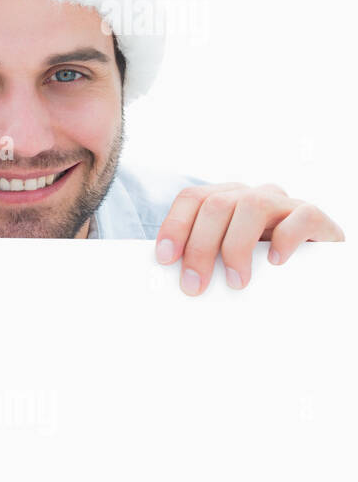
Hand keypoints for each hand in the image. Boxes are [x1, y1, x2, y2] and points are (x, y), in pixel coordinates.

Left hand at [155, 182, 344, 294]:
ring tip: (236, 281)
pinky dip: (285, 238)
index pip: (192, 198)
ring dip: (237, 246)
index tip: (165, 259)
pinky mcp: (314, 217)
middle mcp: (252, 195)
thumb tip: (176, 284)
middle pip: (216, 205)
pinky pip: (302, 215)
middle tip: (195, 285)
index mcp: (226, 200)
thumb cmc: (261, 268)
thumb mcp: (228, 261)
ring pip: (253, 205)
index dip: (175, 225)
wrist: (318, 270)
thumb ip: (205, 263)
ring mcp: (284, 203)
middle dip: (200, 247)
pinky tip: (275, 261)